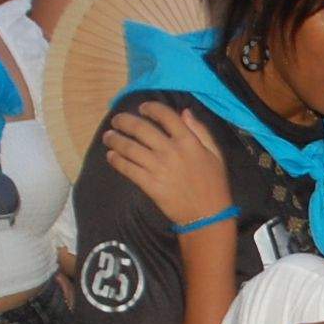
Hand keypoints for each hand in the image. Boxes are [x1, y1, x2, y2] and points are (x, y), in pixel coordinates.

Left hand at [103, 103, 228, 225]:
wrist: (207, 215)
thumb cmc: (213, 183)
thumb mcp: (215, 153)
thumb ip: (200, 130)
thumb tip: (185, 111)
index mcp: (188, 141)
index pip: (165, 116)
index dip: (150, 108)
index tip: (142, 108)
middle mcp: (171, 151)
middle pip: (141, 129)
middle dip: (124, 121)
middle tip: (116, 120)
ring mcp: (158, 168)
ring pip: (130, 148)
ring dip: (115, 140)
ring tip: (108, 136)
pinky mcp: (150, 184)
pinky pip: (128, 168)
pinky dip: (117, 160)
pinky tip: (111, 156)